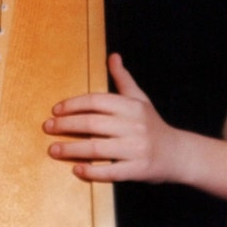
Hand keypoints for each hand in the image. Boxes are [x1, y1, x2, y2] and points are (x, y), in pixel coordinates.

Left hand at [43, 53, 183, 183]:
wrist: (178, 153)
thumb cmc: (153, 125)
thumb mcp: (140, 99)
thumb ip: (123, 79)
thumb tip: (112, 56)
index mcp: (131, 106)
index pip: (96, 101)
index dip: (73, 105)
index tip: (55, 110)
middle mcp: (134, 125)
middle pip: (92, 123)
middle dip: (66, 125)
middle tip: (47, 127)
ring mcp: (136, 148)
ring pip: (97, 148)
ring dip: (71, 149)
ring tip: (53, 149)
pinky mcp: (138, 169)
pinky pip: (110, 171)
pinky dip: (92, 171)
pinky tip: (77, 169)